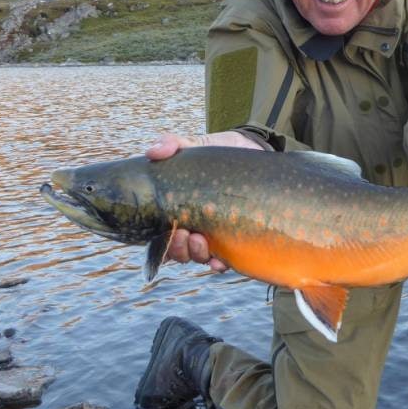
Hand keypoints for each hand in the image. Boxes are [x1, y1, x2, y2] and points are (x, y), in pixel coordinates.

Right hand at [146, 131, 264, 271]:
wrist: (255, 153)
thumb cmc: (219, 153)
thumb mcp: (195, 146)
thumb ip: (172, 144)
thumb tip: (152, 152)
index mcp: (180, 212)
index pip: (163, 236)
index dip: (160, 242)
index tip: (167, 231)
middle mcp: (196, 228)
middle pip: (180, 252)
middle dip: (178, 249)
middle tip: (184, 234)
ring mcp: (217, 235)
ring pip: (200, 257)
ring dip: (197, 255)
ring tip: (201, 240)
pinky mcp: (239, 238)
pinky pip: (227, 260)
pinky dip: (220, 264)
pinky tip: (220, 260)